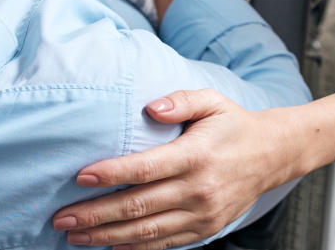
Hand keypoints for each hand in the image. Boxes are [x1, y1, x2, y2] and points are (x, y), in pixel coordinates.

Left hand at [50, 89, 300, 249]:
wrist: (272, 154)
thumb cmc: (233, 124)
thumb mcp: (212, 101)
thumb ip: (180, 100)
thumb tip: (150, 107)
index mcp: (195, 156)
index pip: (145, 169)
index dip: (111, 174)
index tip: (81, 177)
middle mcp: (198, 189)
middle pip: (138, 206)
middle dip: (96, 214)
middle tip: (62, 218)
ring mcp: (202, 215)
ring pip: (146, 231)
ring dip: (106, 236)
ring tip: (75, 236)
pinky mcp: (205, 230)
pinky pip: (164, 244)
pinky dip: (134, 249)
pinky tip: (108, 246)